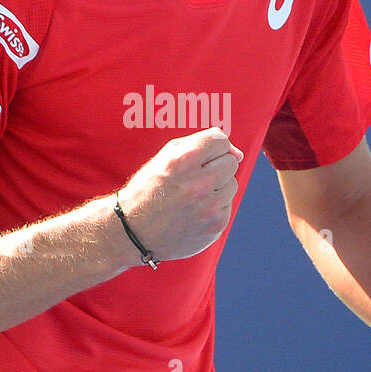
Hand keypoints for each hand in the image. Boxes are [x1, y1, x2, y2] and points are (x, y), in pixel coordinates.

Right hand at [118, 128, 243, 262]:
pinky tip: (193, 213)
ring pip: (232, 184)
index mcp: (184, 160)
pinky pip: (227, 206)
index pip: (221, 140)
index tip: (198, 158)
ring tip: (191, 197)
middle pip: (230, 162)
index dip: (210, 148)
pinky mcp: (215, 226)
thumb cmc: (150, 188)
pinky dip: (214, 208)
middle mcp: (198, 184)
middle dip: (215, 166)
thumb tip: (238, 154)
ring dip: (216, 188)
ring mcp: (209, 207)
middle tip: (193, 179)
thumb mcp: (166, 156)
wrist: (132, 231)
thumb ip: (202, 143)